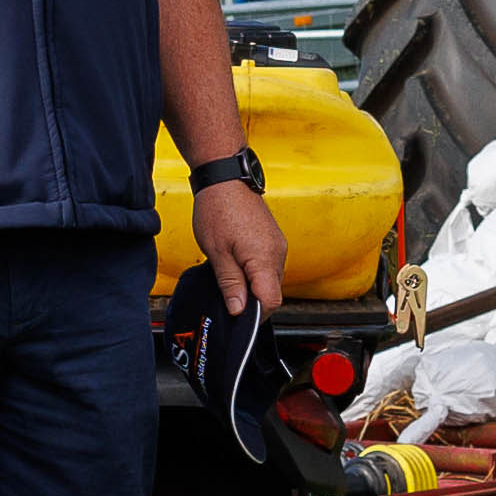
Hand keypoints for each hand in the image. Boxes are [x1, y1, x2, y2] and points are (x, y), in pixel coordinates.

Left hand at [194, 177, 286, 316]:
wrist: (225, 177)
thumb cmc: (218, 209)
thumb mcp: (217, 252)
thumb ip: (230, 284)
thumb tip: (239, 310)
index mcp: (264, 259)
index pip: (270, 302)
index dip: (254, 316)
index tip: (236, 318)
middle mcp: (278, 253)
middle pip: (271, 293)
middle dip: (251, 302)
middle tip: (226, 299)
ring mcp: (277, 246)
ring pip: (269, 280)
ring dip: (252, 287)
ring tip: (229, 279)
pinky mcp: (273, 240)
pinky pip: (268, 266)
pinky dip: (255, 273)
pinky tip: (237, 267)